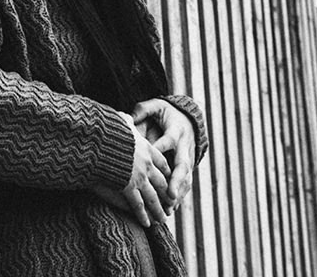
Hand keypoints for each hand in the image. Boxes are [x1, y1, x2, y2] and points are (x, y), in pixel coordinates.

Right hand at [93, 123, 171, 229]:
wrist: (101, 141)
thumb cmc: (108, 130)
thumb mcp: (121, 122)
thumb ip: (126, 121)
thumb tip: (126, 115)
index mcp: (147, 149)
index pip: (163, 164)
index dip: (168, 174)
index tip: (171, 182)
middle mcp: (147, 165)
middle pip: (162, 183)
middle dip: (167, 196)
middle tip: (171, 206)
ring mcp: (139, 178)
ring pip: (154, 198)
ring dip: (159, 210)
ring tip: (164, 220)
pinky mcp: (129, 188)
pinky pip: (138, 205)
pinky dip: (143, 215)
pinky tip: (147, 224)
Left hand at [132, 99, 196, 213]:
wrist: (188, 119)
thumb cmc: (166, 113)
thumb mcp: (156, 107)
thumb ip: (143, 110)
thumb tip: (127, 116)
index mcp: (175, 131)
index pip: (166, 142)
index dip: (158, 152)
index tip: (147, 162)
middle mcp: (185, 147)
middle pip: (182, 165)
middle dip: (176, 181)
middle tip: (170, 194)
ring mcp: (189, 159)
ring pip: (186, 179)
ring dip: (178, 194)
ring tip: (169, 209)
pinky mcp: (188, 168)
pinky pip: (186, 184)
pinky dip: (180, 197)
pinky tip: (172, 209)